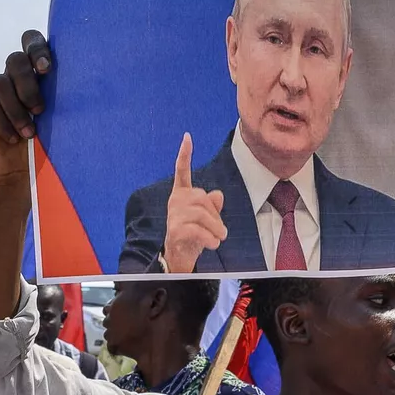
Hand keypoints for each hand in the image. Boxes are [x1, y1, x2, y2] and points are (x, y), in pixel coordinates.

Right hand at [0, 30, 51, 181]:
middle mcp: (11, 73)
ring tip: (29, 132)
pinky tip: (13, 137)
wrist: (20, 167)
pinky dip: (2, 121)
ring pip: (0, 83)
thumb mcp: (57, 116)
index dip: (37, 49)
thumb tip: (85, 90)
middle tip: (40, 109)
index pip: (31, 41)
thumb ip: (62, 97)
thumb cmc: (45, 138)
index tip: (47, 69)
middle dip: (28, 84)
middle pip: (15, 60)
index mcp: (33, 69)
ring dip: (17, 110)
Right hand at [162, 134, 226, 271]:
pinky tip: (213, 244)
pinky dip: (210, 239)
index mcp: (181, 194)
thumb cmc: (194, 235)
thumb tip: (217, 194)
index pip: (182, 171)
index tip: (187, 137)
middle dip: (216, 215)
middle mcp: (175, 202)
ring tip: (219, 239)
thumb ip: (212, 204)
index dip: (185, 155)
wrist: (179, 257)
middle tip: (221, 231)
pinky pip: (199, 230)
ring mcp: (173, 216)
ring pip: (202, 215)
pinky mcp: (174, 231)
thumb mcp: (208, 218)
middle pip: (203, 198)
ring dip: (217, 229)